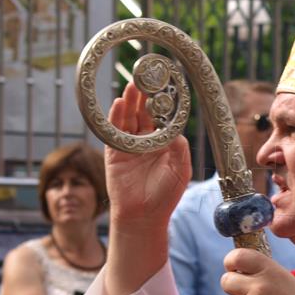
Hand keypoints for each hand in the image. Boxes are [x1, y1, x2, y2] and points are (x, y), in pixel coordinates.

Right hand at [106, 83, 191, 233]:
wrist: (144, 216)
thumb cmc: (165, 195)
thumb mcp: (180, 169)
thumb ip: (178, 147)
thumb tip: (175, 127)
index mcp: (162, 144)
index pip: (161, 117)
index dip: (162, 102)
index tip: (164, 85)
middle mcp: (145, 142)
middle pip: (143, 113)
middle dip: (143, 96)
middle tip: (145, 77)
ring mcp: (128, 147)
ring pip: (128, 119)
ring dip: (129, 102)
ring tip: (131, 85)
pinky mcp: (114, 154)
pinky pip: (113, 132)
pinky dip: (115, 118)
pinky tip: (118, 104)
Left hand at [221, 249, 294, 294]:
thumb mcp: (294, 285)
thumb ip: (270, 276)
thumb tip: (250, 273)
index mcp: (271, 272)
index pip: (238, 256)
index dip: (232, 261)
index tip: (233, 267)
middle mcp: (258, 288)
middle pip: (227, 280)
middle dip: (233, 287)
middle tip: (245, 294)